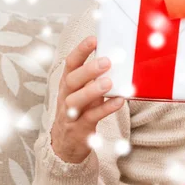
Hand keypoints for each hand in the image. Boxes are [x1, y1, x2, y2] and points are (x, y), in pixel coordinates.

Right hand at [51, 36, 124, 163]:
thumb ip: (95, 78)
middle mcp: (66, 96)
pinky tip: (119, 101)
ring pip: (76, 100)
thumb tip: (117, 58)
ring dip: (93, 90)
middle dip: (88, 70)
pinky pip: (91, 117)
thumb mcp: (84, 91)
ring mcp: (70, 113)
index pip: (70, 64)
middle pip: (72, 80)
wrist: (65, 145)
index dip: (81, 51)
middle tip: (106, 61)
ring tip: (109, 82)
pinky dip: (105, 109)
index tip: (94, 39)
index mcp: (67, 84)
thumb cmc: (80, 110)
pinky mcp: (79, 129)